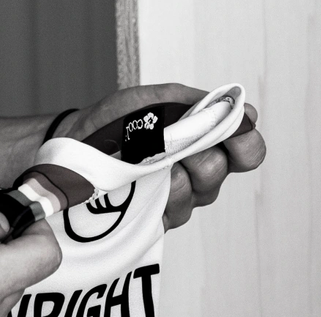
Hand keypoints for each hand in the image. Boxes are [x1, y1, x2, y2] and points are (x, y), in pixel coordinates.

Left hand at [57, 83, 265, 230]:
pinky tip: (142, 183)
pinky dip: (159, 194)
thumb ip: (192, 102)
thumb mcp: (150, 100)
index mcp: (204, 140)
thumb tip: (238, 107)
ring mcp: (180, 198)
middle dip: (197, 151)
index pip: (247, 149)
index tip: (234, 132)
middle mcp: (199, 172)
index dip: (246, 142)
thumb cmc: (114, 122)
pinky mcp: (160, 220)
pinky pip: (174, 212)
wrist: (73, 147)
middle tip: (172, 141)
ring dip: (174, 171)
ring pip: (197, 192)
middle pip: (221, 169)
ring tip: (148, 160)